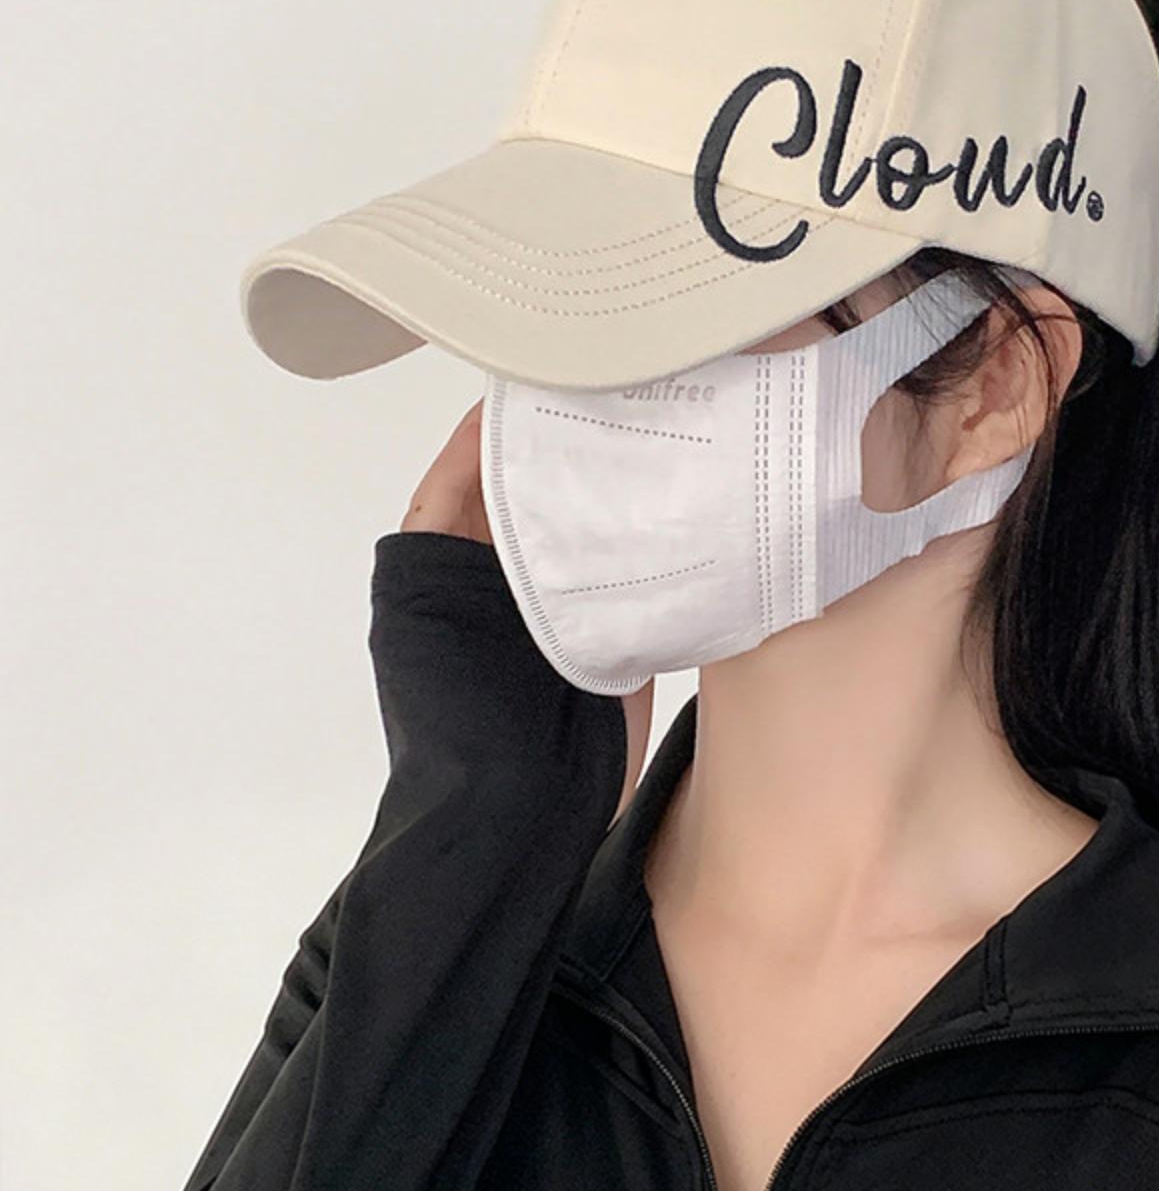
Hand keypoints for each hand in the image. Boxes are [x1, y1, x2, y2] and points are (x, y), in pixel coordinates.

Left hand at [402, 399, 654, 822]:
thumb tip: (505, 434)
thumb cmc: (463, 718)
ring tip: (669, 434)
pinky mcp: (601, 639)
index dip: (512, 414)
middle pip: (538, 486)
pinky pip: (626, 574)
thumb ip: (468, 524)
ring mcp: (549, 606)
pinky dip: (650, 544)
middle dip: (578, 445)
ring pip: (587, 525)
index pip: (472, 460)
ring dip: (618, 492)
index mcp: (438, 556)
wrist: (515, 822)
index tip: (564, 368)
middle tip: (634, 391)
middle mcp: (494, 572)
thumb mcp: (441, 604)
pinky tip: (688, 506)